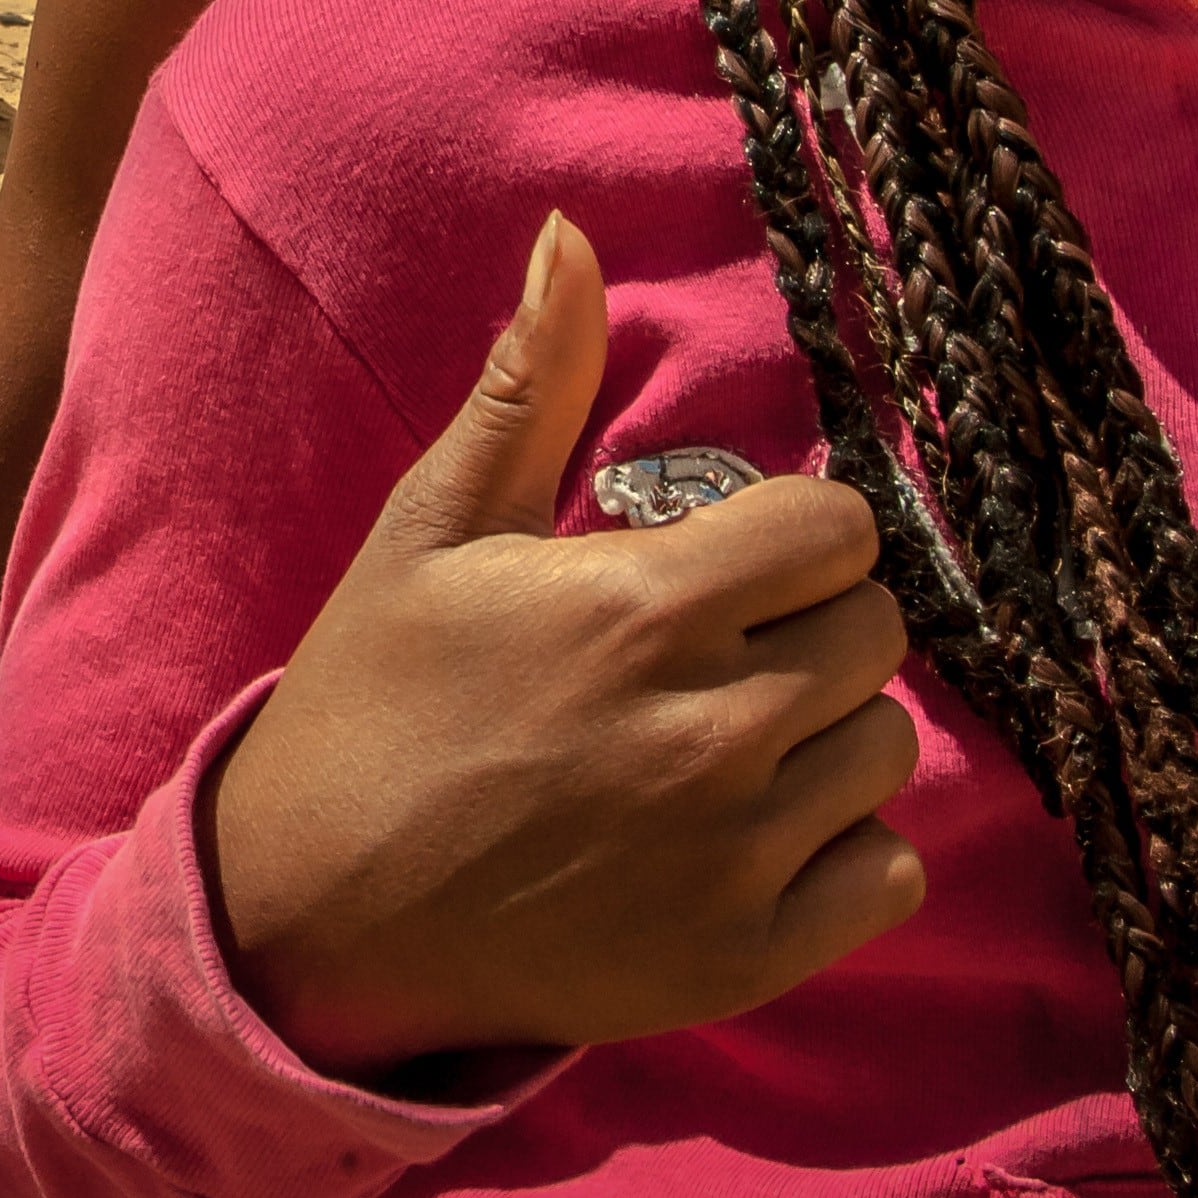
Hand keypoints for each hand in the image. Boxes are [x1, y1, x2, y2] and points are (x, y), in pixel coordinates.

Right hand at [208, 215, 927, 1080]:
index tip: (728, 563)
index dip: (790, 535)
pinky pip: (889, 878)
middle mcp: (709, 728)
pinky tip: (753, 842)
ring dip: (827, 740)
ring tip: (729, 746)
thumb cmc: (373, 706)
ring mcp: (732, 856)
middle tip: (720, 654)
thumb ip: (529, 387)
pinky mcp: (742, 961)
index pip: (839, 528)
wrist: (308, 923)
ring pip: (888, 750)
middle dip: (809, 626)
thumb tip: (570, 236)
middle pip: (875, 632)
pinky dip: (843, 860)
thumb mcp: (430, 532)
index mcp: (645, 606)